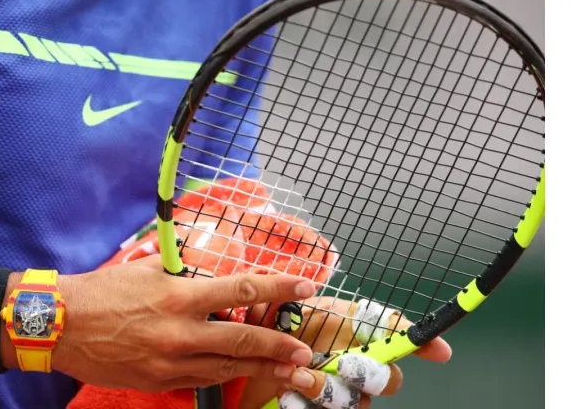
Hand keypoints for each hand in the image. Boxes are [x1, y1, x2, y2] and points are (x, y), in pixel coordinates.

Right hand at [47, 255, 320, 392]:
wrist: (60, 324)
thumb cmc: (103, 290)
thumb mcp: (146, 267)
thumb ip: (181, 264)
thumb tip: (206, 256)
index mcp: (179, 295)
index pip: (241, 288)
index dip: (278, 288)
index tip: (305, 287)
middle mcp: (180, 331)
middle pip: (243, 338)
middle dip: (279, 345)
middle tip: (305, 351)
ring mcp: (170, 361)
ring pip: (227, 365)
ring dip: (263, 368)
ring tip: (290, 371)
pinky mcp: (158, 381)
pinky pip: (202, 379)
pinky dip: (226, 374)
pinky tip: (244, 372)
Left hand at [240, 298, 451, 408]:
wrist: (241, 351)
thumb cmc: (267, 322)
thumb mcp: (278, 300)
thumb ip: (293, 291)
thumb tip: (309, 285)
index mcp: (350, 327)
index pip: (394, 333)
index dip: (421, 341)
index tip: (439, 352)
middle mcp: (351, 360)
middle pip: (388, 379)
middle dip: (370, 375)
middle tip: (344, 365)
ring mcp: (337, 387)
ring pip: (357, 402)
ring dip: (329, 391)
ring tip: (298, 377)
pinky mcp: (315, 406)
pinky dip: (304, 405)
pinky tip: (287, 394)